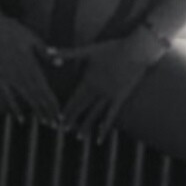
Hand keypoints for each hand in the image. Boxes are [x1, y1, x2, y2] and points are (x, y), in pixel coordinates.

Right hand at [0, 12, 60, 124]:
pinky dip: (13, 107)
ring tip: (44, 122)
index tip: (60, 112)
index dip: (52, 100)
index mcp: (31, 63)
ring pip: (25, 97)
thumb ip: (45, 52)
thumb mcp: (32, 37)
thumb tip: (59, 63)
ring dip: (35, 110)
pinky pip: (6, 96)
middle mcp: (21, 73)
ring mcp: (8, 76)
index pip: (45, 86)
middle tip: (55, 124)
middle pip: (37, 95)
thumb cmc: (11, 29)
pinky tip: (20, 119)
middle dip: (47, 110)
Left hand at [57, 27, 166, 142]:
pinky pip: (111, 116)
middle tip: (63, 130)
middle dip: (72, 119)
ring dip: (86, 126)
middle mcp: (97, 91)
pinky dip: (105, 128)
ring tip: (79, 137)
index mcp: (88, 80)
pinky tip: (100, 138)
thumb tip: (49, 53)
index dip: (65, 110)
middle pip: (81, 108)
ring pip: (94, 115)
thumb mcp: (88, 49)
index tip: (58, 119)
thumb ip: (67, 53)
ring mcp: (109, 96)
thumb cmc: (112, 48)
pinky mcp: (120, 98)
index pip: (73, 99)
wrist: (137, 50)